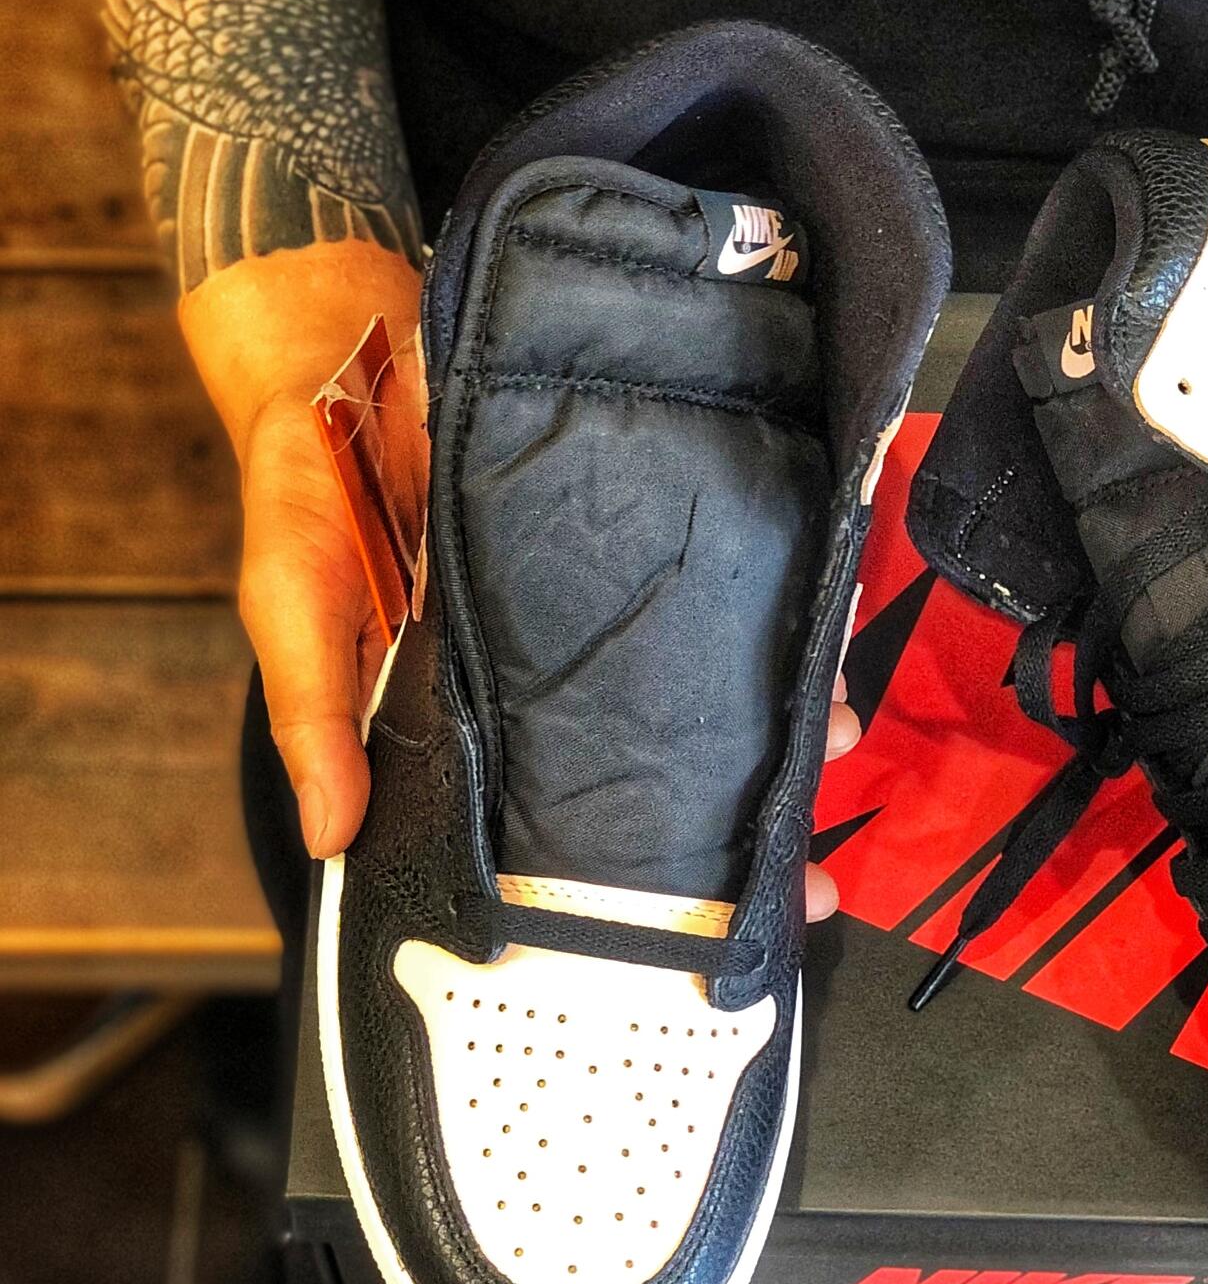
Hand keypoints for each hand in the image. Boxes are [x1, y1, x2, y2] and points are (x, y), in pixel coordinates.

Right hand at [182, 240, 856, 916]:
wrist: (343, 342)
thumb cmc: (308, 489)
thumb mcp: (294, 607)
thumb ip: (316, 715)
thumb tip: (330, 835)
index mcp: (479, 716)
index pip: (562, 821)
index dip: (632, 884)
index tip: (706, 940)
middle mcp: (551, 670)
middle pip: (658, 764)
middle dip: (738, 823)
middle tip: (804, 879)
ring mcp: (602, 599)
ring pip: (706, 679)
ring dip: (778, 717)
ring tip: (838, 742)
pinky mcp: (633, 519)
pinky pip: (715, 574)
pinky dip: (770, 603)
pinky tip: (821, 634)